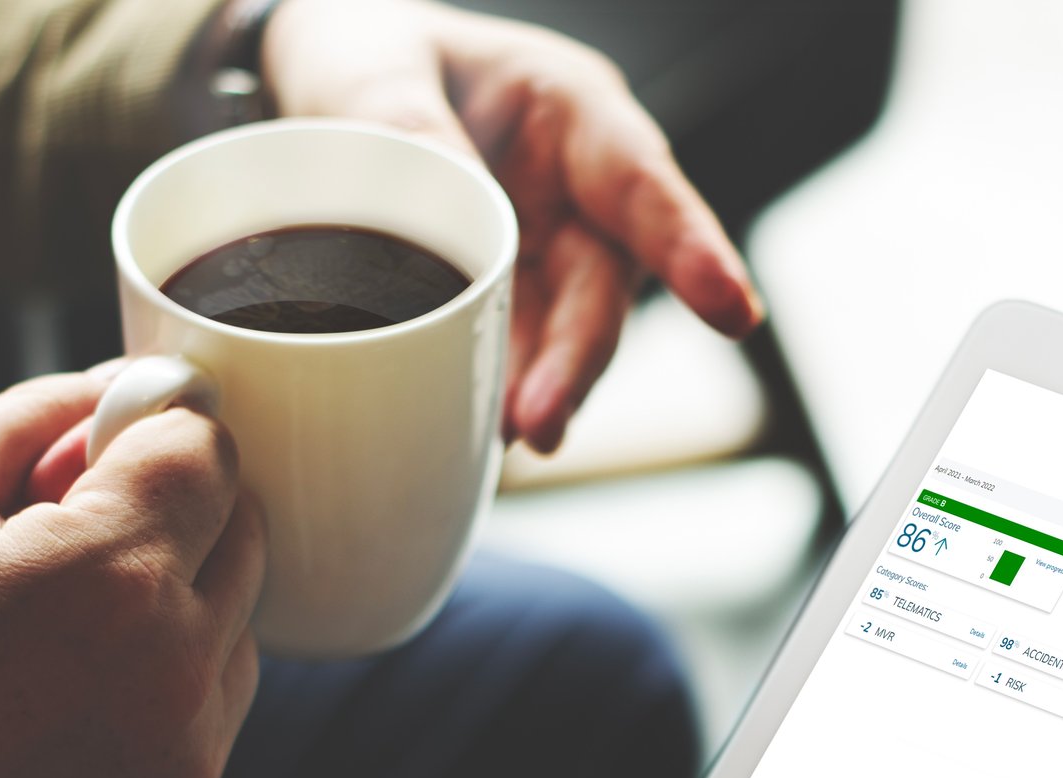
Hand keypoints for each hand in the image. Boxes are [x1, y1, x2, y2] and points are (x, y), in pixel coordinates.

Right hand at [0, 366, 262, 777]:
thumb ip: (32, 416)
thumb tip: (119, 382)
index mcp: (113, 571)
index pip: (208, 448)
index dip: (154, 428)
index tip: (98, 446)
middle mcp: (177, 659)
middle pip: (244, 525)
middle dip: (174, 502)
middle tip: (69, 523)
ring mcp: (191, 740)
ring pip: (242, 612)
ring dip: (182, 586)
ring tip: (61, 613)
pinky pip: (220, 692)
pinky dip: (175, 665)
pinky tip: (75, 677)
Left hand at [261, 0, 762, 451]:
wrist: (331, 86)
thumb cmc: (373, 55)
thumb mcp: (376, 71)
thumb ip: (412, 133)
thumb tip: (453, 228)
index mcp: (569, 110)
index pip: (641, 183)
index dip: (690, 249)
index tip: (731, 311)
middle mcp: (576, 190)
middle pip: (602, 284)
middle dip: (579, 358)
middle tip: (540, 419)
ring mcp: (545, 252)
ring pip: (566, 334)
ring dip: (542, 390)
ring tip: (504, 438)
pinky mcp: (507, 300)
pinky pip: (517, 353)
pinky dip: (500, 392)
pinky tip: (478, 429)